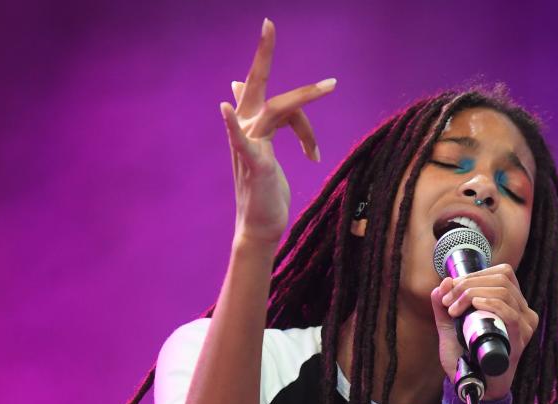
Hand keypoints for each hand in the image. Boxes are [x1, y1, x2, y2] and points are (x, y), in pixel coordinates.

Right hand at [220, 18, 336, 246]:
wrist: (260, 225)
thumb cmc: (266, 190)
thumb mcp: (263, 149)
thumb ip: (262, 121)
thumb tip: (236, 87)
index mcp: (252, 124)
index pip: (265, 88)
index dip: (265, 57)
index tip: (268, 24)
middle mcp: (246, 128)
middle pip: (257, 84)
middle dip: (263, 54)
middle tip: (268, 23)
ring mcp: (248, 144)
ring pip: (278, 109)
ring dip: (306, 96)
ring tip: (332, 84)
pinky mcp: (254, 163)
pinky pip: (242, 140)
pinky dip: (232, 125)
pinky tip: (225, 109)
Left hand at [429, 265, 538, 399]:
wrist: (474, 386)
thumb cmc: (467, 357)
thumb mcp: (450, 328)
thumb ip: (443, 307)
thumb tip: (442, 283)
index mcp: (511, 304)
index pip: (502, 274)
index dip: (474, 275)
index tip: (450, 289)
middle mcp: (523, 312)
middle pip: (501, 279)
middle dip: (468, 284)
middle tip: (448, 301)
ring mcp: (523, 326)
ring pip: (504, 292)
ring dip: (473, 294)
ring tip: (454, 310)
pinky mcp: (519, 340)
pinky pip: (510, 313)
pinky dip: (490, 304)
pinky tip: (474, 306)